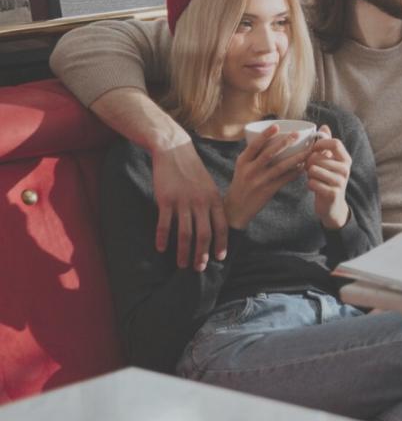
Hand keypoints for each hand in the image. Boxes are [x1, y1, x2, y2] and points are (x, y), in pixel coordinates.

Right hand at [152, 139, 227, 271]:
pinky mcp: (165, 200)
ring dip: (184, 252)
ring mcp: (183, 202)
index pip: (221, 226)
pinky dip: (163, 239)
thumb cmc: (192, 171)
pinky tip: (161, 249)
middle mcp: (200, 202)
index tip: (220, 258)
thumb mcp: (208, 186)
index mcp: (213, 199)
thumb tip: (216, 225)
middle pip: (204, 235)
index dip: (221, 244)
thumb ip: (212, 205)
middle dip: (202, 255)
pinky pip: (164, 224)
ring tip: (181, 265)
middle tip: (199, 269)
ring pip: (185, 234)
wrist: (174, 151)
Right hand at [223, 125, 305, 235]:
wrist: (236, 208)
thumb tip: (271, 139)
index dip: (265, 135)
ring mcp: (259, 181)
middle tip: (297, 135)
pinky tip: (303, 167)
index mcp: (242, 161)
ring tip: (307, 151)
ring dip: (295, 158)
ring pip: (280, 167)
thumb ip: (253, 156)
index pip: (254, 145)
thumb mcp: (242, 168)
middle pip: (268, 153)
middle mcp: (249, 170)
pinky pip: (284, 179)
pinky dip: (295, 173)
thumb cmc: (241, 183)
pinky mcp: (268, 191)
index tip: (276, 126)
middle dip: (284, 143)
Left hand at [304, 125, 352, 229]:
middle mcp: (346, 169)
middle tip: (309, 168)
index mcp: (345, 159)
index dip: (320, 143)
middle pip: (319, 157)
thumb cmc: (328, 180)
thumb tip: (324, 126)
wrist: (333, 207)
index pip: (335, 142)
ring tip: (312, 177)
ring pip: (314, 170)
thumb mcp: (330, 162)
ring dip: (309, 174)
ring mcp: (340, 182)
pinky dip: (309, 184)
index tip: (312, 149)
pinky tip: (313, 187)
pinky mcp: (332, 193)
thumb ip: (327, 144)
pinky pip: (312, 183)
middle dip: (309, 162)